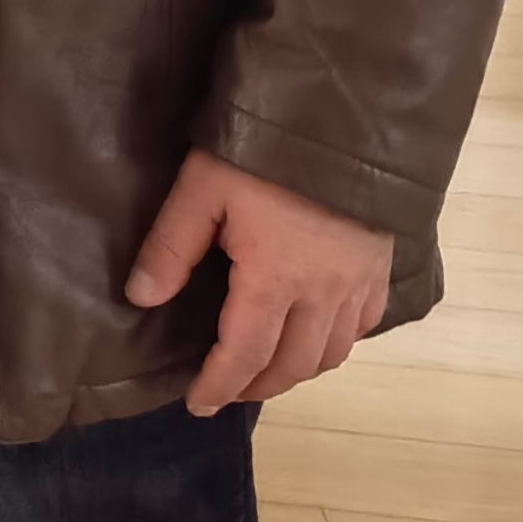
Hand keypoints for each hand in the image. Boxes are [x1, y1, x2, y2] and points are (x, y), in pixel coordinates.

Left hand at [125, 146, 396, 412]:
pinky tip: (317, 335)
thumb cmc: (263, 151)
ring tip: (264, 370)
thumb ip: (171, 246)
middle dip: (255, 386)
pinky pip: (363, 326)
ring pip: (332, 353)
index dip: (218, 385)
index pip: (243, 356)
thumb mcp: (202, 189)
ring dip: (296, 371)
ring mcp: (359, 284)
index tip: (196, 403)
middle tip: (225, 390)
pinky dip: (336, 343)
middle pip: (292, 366)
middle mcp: (323, 295)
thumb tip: (140, 299)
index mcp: (274, 282)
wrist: (341, 118)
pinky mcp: (382, 267)